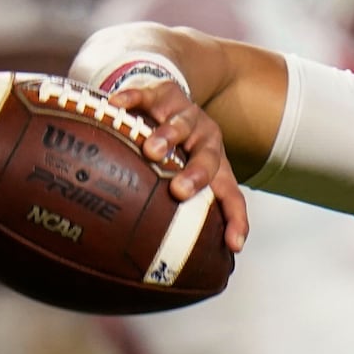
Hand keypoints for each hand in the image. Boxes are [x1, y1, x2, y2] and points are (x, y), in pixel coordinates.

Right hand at [107, 82, 249, 251]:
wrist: (172, 96)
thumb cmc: (176, 149)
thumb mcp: (181, 175)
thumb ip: (172, 210)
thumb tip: (147, 259)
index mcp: (216, 165)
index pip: (231, 195)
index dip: (235, 219)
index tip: (234, 245)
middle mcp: (205, 139)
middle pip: (209, 158)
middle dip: (197, 174)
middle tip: (179, 190)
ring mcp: (184, 114)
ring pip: (181, 124)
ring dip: (168, 137)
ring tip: (151, 149)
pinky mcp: (160, 93)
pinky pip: (146, 94)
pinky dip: (132, 99)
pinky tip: (117, 105)